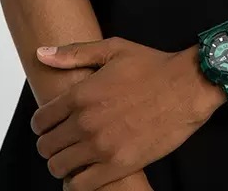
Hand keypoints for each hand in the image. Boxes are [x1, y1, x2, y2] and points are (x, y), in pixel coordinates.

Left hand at [30, 37, 211, 189]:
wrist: (186, 87)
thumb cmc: (152, 66)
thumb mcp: (112, 49)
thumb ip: (75, 53)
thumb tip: (42, 54)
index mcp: (81, 95)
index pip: (41, 120)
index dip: (42, 124)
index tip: (51, 124)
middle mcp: (86, 123)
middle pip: (46, 146)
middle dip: (50, 144)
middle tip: (63, 140)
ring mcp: (101, 146)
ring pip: (59, 167)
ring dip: (62, 163)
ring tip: (74, 156)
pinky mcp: (118, 165)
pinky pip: (81, 186)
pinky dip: (76, 182)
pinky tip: (85, 172)